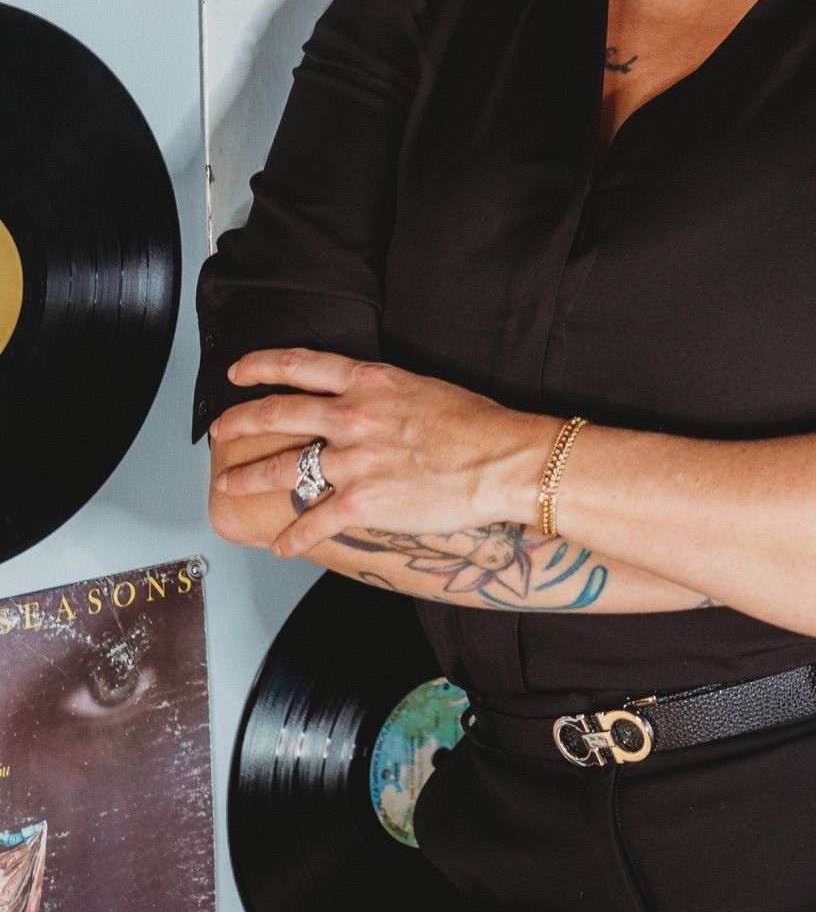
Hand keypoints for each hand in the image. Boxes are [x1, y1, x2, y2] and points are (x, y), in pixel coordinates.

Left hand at [208, 348, 548, 563]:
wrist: (501, 460)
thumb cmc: (475, 424)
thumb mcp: (421, 386)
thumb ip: (382, 392)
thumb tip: (364, 399)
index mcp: (368, 381)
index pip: (300, 365)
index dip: (261, 366)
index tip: (238, 372)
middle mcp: (351, 416)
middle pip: (276, 413)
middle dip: (238, 423)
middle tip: (219, 431)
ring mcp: (353, 459)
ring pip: (281, 467)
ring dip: (246, 478)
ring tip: (227, 486)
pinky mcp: (362, 502)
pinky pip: (313, 520)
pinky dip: (292, 537)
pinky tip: (281, 546)